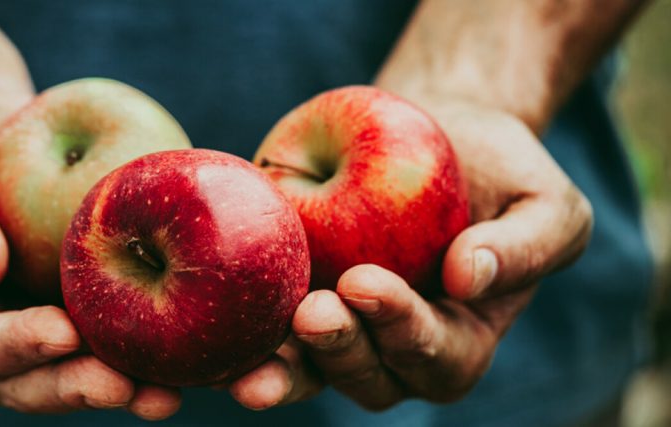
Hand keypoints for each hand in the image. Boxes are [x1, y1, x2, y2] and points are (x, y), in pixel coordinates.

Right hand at [0, 71, 180, 419]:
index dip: (11, 347)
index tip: (60, 333)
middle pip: (24, 378)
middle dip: (75, 386)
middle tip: (129, 387)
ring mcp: (24, 317)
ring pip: (71, 366)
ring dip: (118, 382)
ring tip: (166, 391)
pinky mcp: (68, 294)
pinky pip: (105, 321)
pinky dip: (142, 336)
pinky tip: (186, 342)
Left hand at [228, 97, 592, 409]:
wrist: (431, 130)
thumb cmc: (498, 172)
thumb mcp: (544, 202)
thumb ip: (527, 246)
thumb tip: (469, 278)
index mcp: (458, 339)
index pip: (434, 355)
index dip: (402, 329)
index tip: (367, 283)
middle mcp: (392, 348)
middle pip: (368, 377)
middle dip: (339, 351)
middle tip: (312, 311)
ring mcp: (337, 329)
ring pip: (309, 372)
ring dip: (283, 368)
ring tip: (254, 357)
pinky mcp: (289, 298)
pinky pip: (263, 332)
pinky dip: (238, 339)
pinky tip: (214, 332)